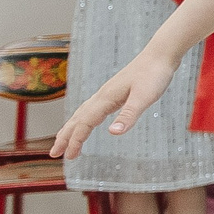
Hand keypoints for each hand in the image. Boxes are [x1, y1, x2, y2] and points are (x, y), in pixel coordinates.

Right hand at [50, 50, 180, 155]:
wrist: (159, 57)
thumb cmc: (154, 75)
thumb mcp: (145, 98)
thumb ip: (129, 115)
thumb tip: (113, 134)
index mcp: (105, 99)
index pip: (85, 124)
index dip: (75, 140)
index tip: (68, 156)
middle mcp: (101, 96)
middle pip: (77, 119)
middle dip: (64, 137)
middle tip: (53, 154)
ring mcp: (106, 94)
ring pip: (81, 114)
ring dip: (70, 129)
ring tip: (62, 141)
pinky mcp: (113, 93)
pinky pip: (91, 110)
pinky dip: (82, 119)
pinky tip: (85, 122)